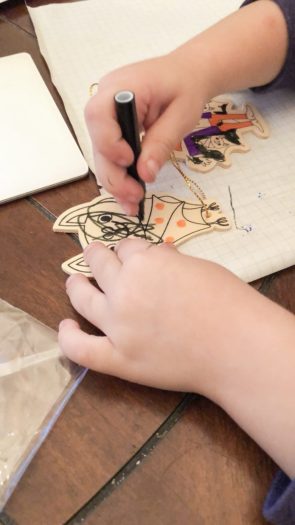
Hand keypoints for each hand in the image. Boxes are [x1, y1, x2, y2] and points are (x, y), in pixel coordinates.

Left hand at [59, 238, 266, 398]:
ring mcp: (116, 324)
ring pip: (82, 297)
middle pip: (99, 263)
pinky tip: (66, 327)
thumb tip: (157, 256)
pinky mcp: (118, 358)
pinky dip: (68, 337)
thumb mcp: (198, 266)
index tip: (135, 254)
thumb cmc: (227, 301)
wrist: (236, 346)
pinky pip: (80, 348)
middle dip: (97, 256)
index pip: (127, 247)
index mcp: (145, 261)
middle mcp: (124, 288)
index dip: (131, 250)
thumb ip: (170, 261)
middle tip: (95, 256)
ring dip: (75, 285)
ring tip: (74, 282)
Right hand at [85, 53, 211, 215]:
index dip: (109, 142)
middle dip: (113, 174)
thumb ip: (162, 141)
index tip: (130, 160)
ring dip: (115, 182)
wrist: (188, 74)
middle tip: (134, 196)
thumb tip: (144, 174)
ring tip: (133, 204)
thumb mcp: (181, 114)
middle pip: (97, 142)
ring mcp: (107, 116)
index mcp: (121, 86)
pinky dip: (120, 176)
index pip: (98, 115)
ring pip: (101, 155)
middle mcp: (105, 101)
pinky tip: (129, 196)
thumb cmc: (186, 86)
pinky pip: (111, 155)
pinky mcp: (112, 130)